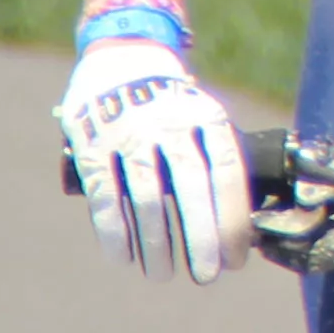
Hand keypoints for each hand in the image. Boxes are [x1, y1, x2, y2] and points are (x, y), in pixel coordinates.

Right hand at [60, 37, 250, 281]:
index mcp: (206, 117)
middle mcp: (169, 122)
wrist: (122, 57)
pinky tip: (123, 257)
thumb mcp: (204, 118)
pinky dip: (114, 229)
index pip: (226, 172)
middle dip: (201, 236)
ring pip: (146, 196)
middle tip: (206, 275)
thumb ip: (216, 162)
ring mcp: (128, 131)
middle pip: (191, 187)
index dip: (233, 219)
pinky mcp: (91, 142)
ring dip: (156, 242)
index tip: (235, 259)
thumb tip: (241, 229)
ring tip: (162, 274)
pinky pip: (105, 193)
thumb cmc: (174, 106)